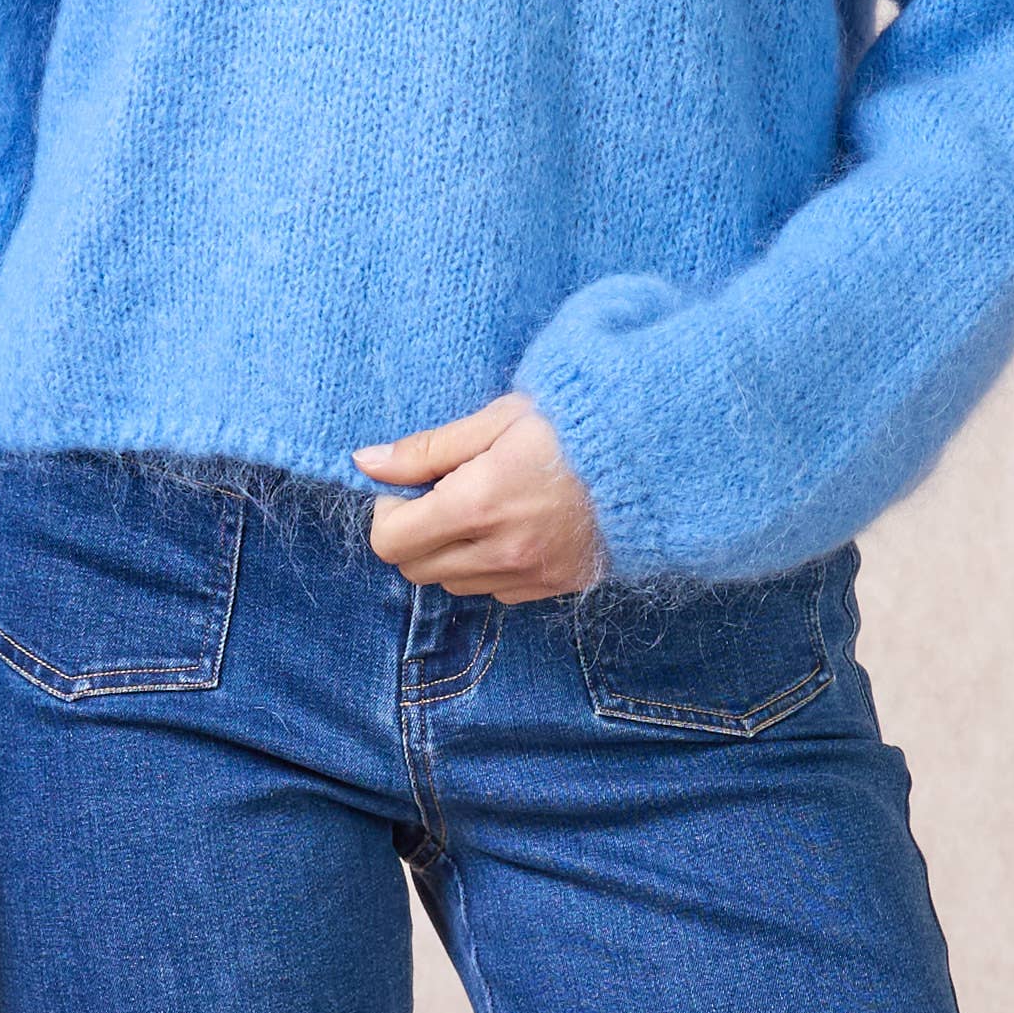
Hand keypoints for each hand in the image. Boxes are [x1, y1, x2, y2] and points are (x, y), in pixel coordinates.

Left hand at [353, 395, 605, 599]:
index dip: (389, 514)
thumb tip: (366, 463)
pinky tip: (513, 529)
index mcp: (479, 503)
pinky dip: (488, 567)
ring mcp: (528, 576)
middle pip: (415, 570)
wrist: (648, 458)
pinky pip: (494, 592)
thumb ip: (427, 449)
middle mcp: (500, 551)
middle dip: (414, 536)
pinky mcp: (552, 588)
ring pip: (453, 585)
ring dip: (450, 554)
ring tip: (482, 511)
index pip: (390, 541)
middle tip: (442, 497)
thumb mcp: (496, 420)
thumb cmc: (570, 427)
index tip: (410, 490)